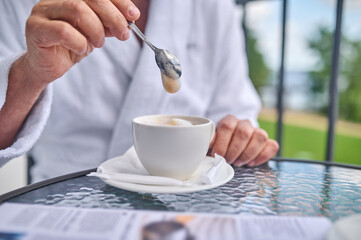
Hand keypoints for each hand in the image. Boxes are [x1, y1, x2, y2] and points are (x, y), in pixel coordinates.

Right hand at [22, 0, 139, 86]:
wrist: (49, 66)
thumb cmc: (71, 46)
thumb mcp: (96, 33)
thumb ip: (109, 23)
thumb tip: (129, 19)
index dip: (118, 2)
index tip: (134, 15)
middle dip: (113, 16)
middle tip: (123, 33)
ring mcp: (42, 12)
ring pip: (78, 10)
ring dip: (96, 30)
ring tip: (98, 43)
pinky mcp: (36, 29)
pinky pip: (64, 31)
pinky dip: (79, 42)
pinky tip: (82, 49)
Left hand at [209, 115, 278, 166]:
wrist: (231, 143)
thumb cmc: (219, 144)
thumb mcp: (211, 142)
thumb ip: (208, 142)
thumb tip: (203, 146)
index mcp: (229, 120)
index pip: (227, 126)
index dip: (221, 143)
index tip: (216, 155)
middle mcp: (244, 123)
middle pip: (244, 132)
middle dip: (234, 150)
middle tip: (228, 160)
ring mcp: (257, 131)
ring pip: (260, 137)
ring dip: (248, 153)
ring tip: (239, 162)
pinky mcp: (267, 141)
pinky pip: (272, 146)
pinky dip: (262, 156)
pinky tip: (251, 163)